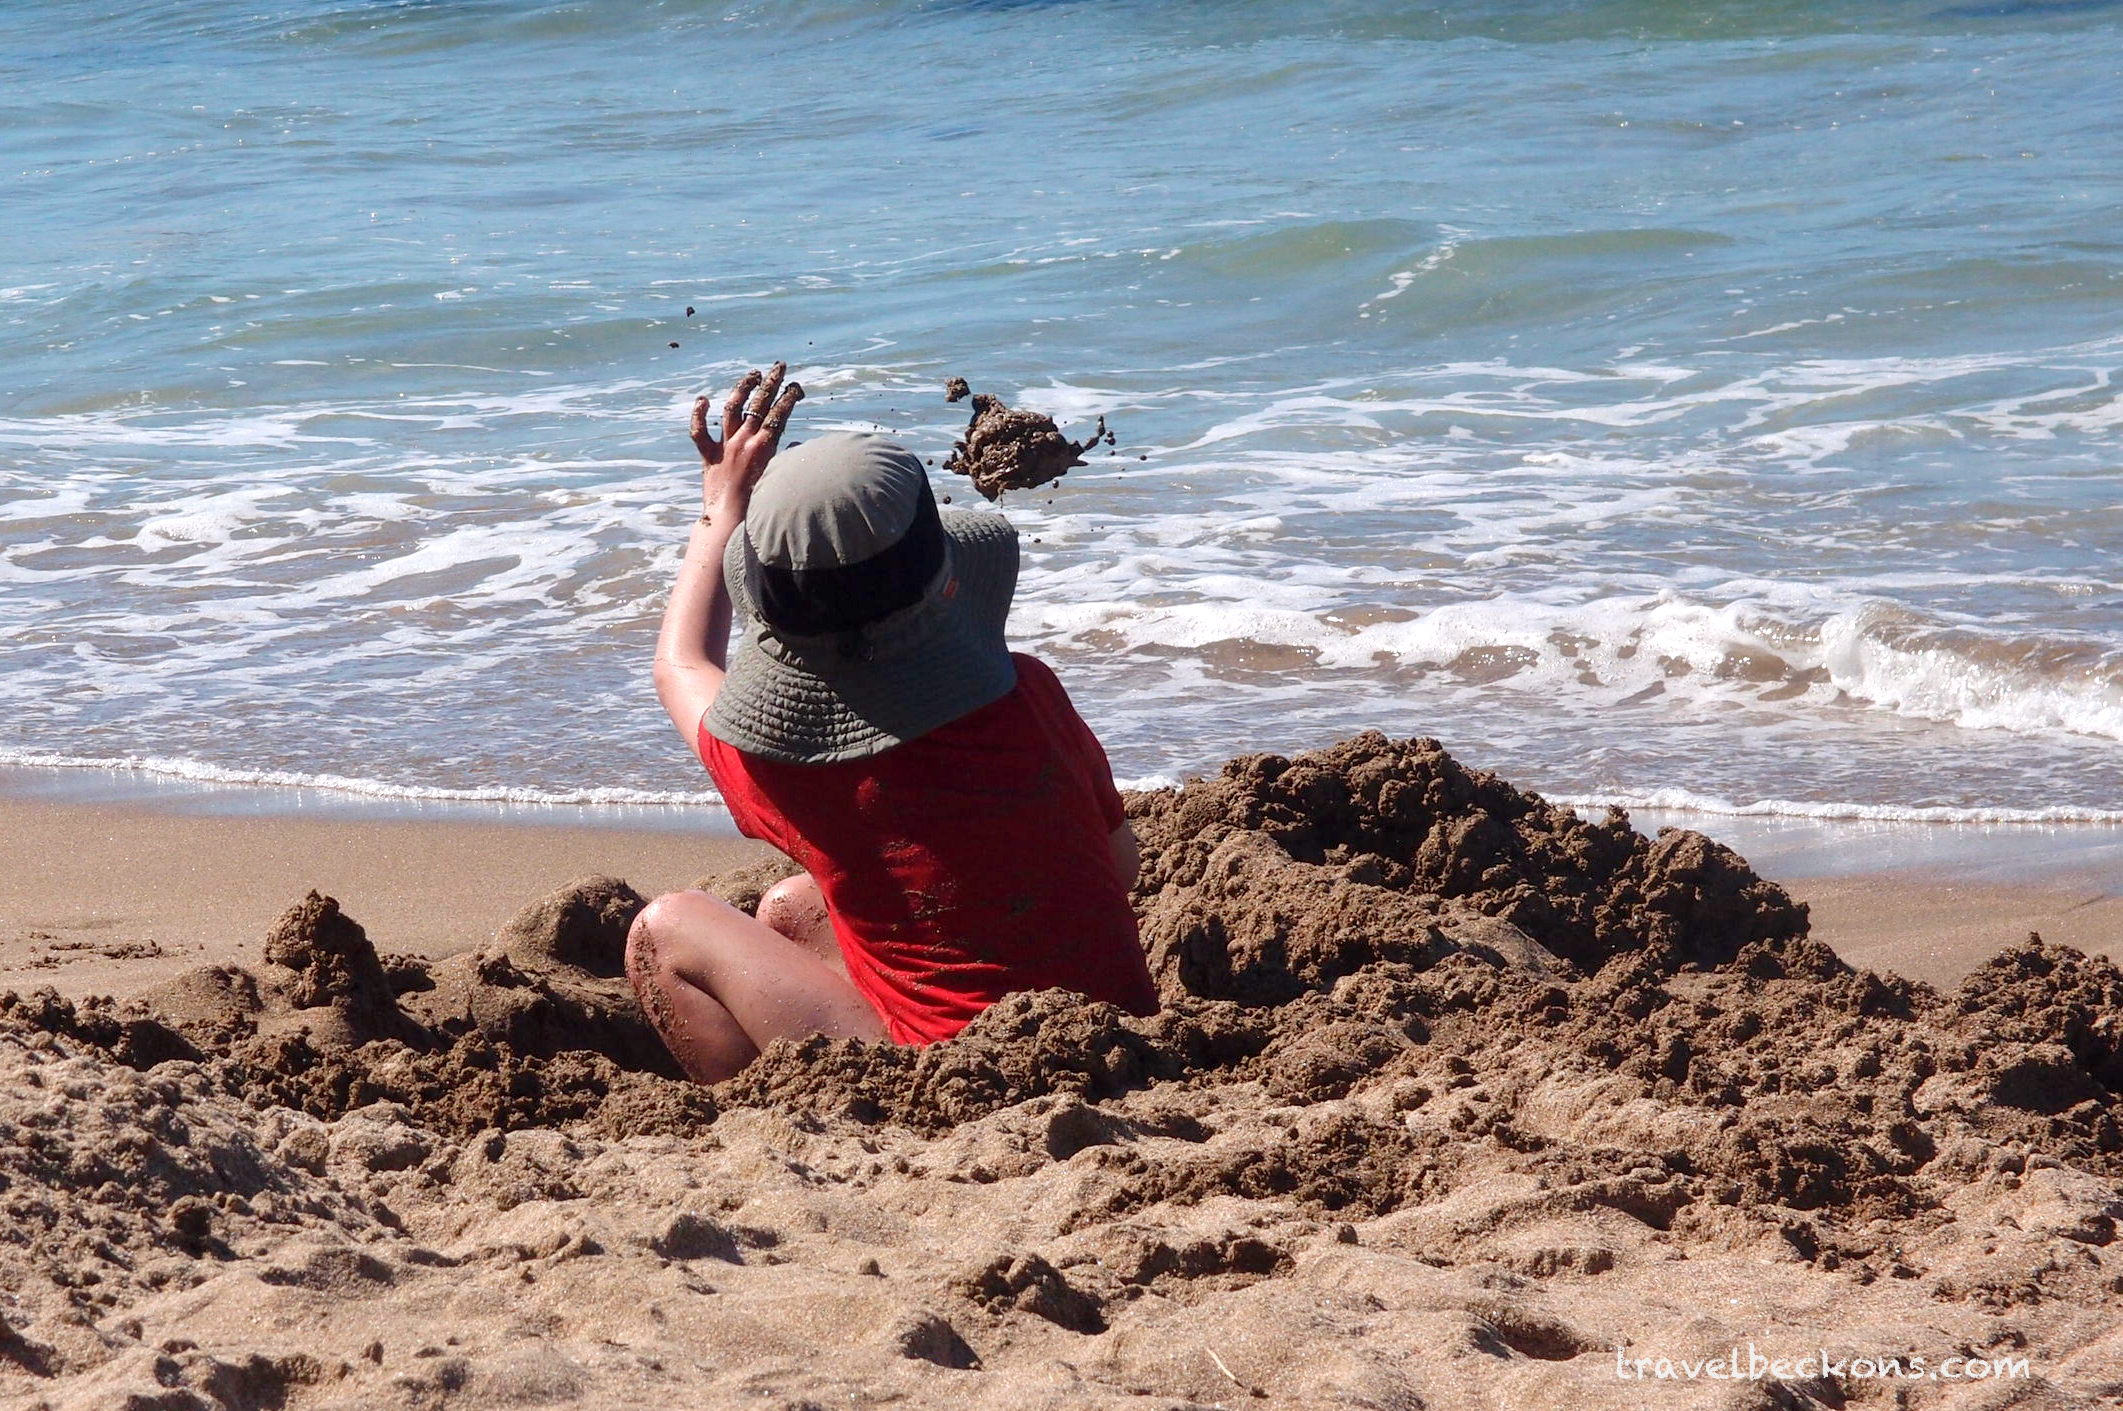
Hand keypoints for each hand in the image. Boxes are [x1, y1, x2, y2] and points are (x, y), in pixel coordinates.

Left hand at [690, 362, 803, 517]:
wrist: (729, 522)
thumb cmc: (759, 508)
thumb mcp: (779, 480)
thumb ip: (787, 460)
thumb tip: (797, 446)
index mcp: (764, 448)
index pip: (780, 413)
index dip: (790, 396)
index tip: (797, 386)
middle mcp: (744, 442)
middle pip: (759, 403)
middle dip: (771, 382)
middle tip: (779, 366)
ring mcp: (725, 447)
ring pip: (732, 408)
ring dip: (743, 388)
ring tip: (752, 374)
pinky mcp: (708, 457)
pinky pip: (699, 431)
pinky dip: (699, 415)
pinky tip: (703, 399)